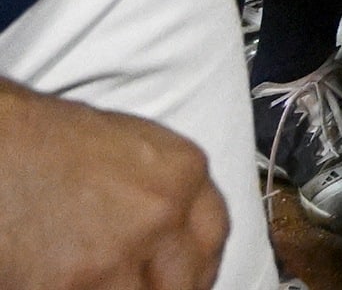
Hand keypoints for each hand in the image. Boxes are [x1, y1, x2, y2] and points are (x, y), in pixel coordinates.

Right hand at [0, 78, 228, 289]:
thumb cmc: (48, 144)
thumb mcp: (132, 151)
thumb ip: (164, 196)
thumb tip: (173, 244)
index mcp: (182, 172)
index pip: (214, 239)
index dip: (198, 268)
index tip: (183, 279)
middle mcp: (161, 212)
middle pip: (187, 282)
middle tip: (141, 286)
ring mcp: (118, 253)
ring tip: (95, 280)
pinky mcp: (72, 286)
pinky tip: (62, 282)